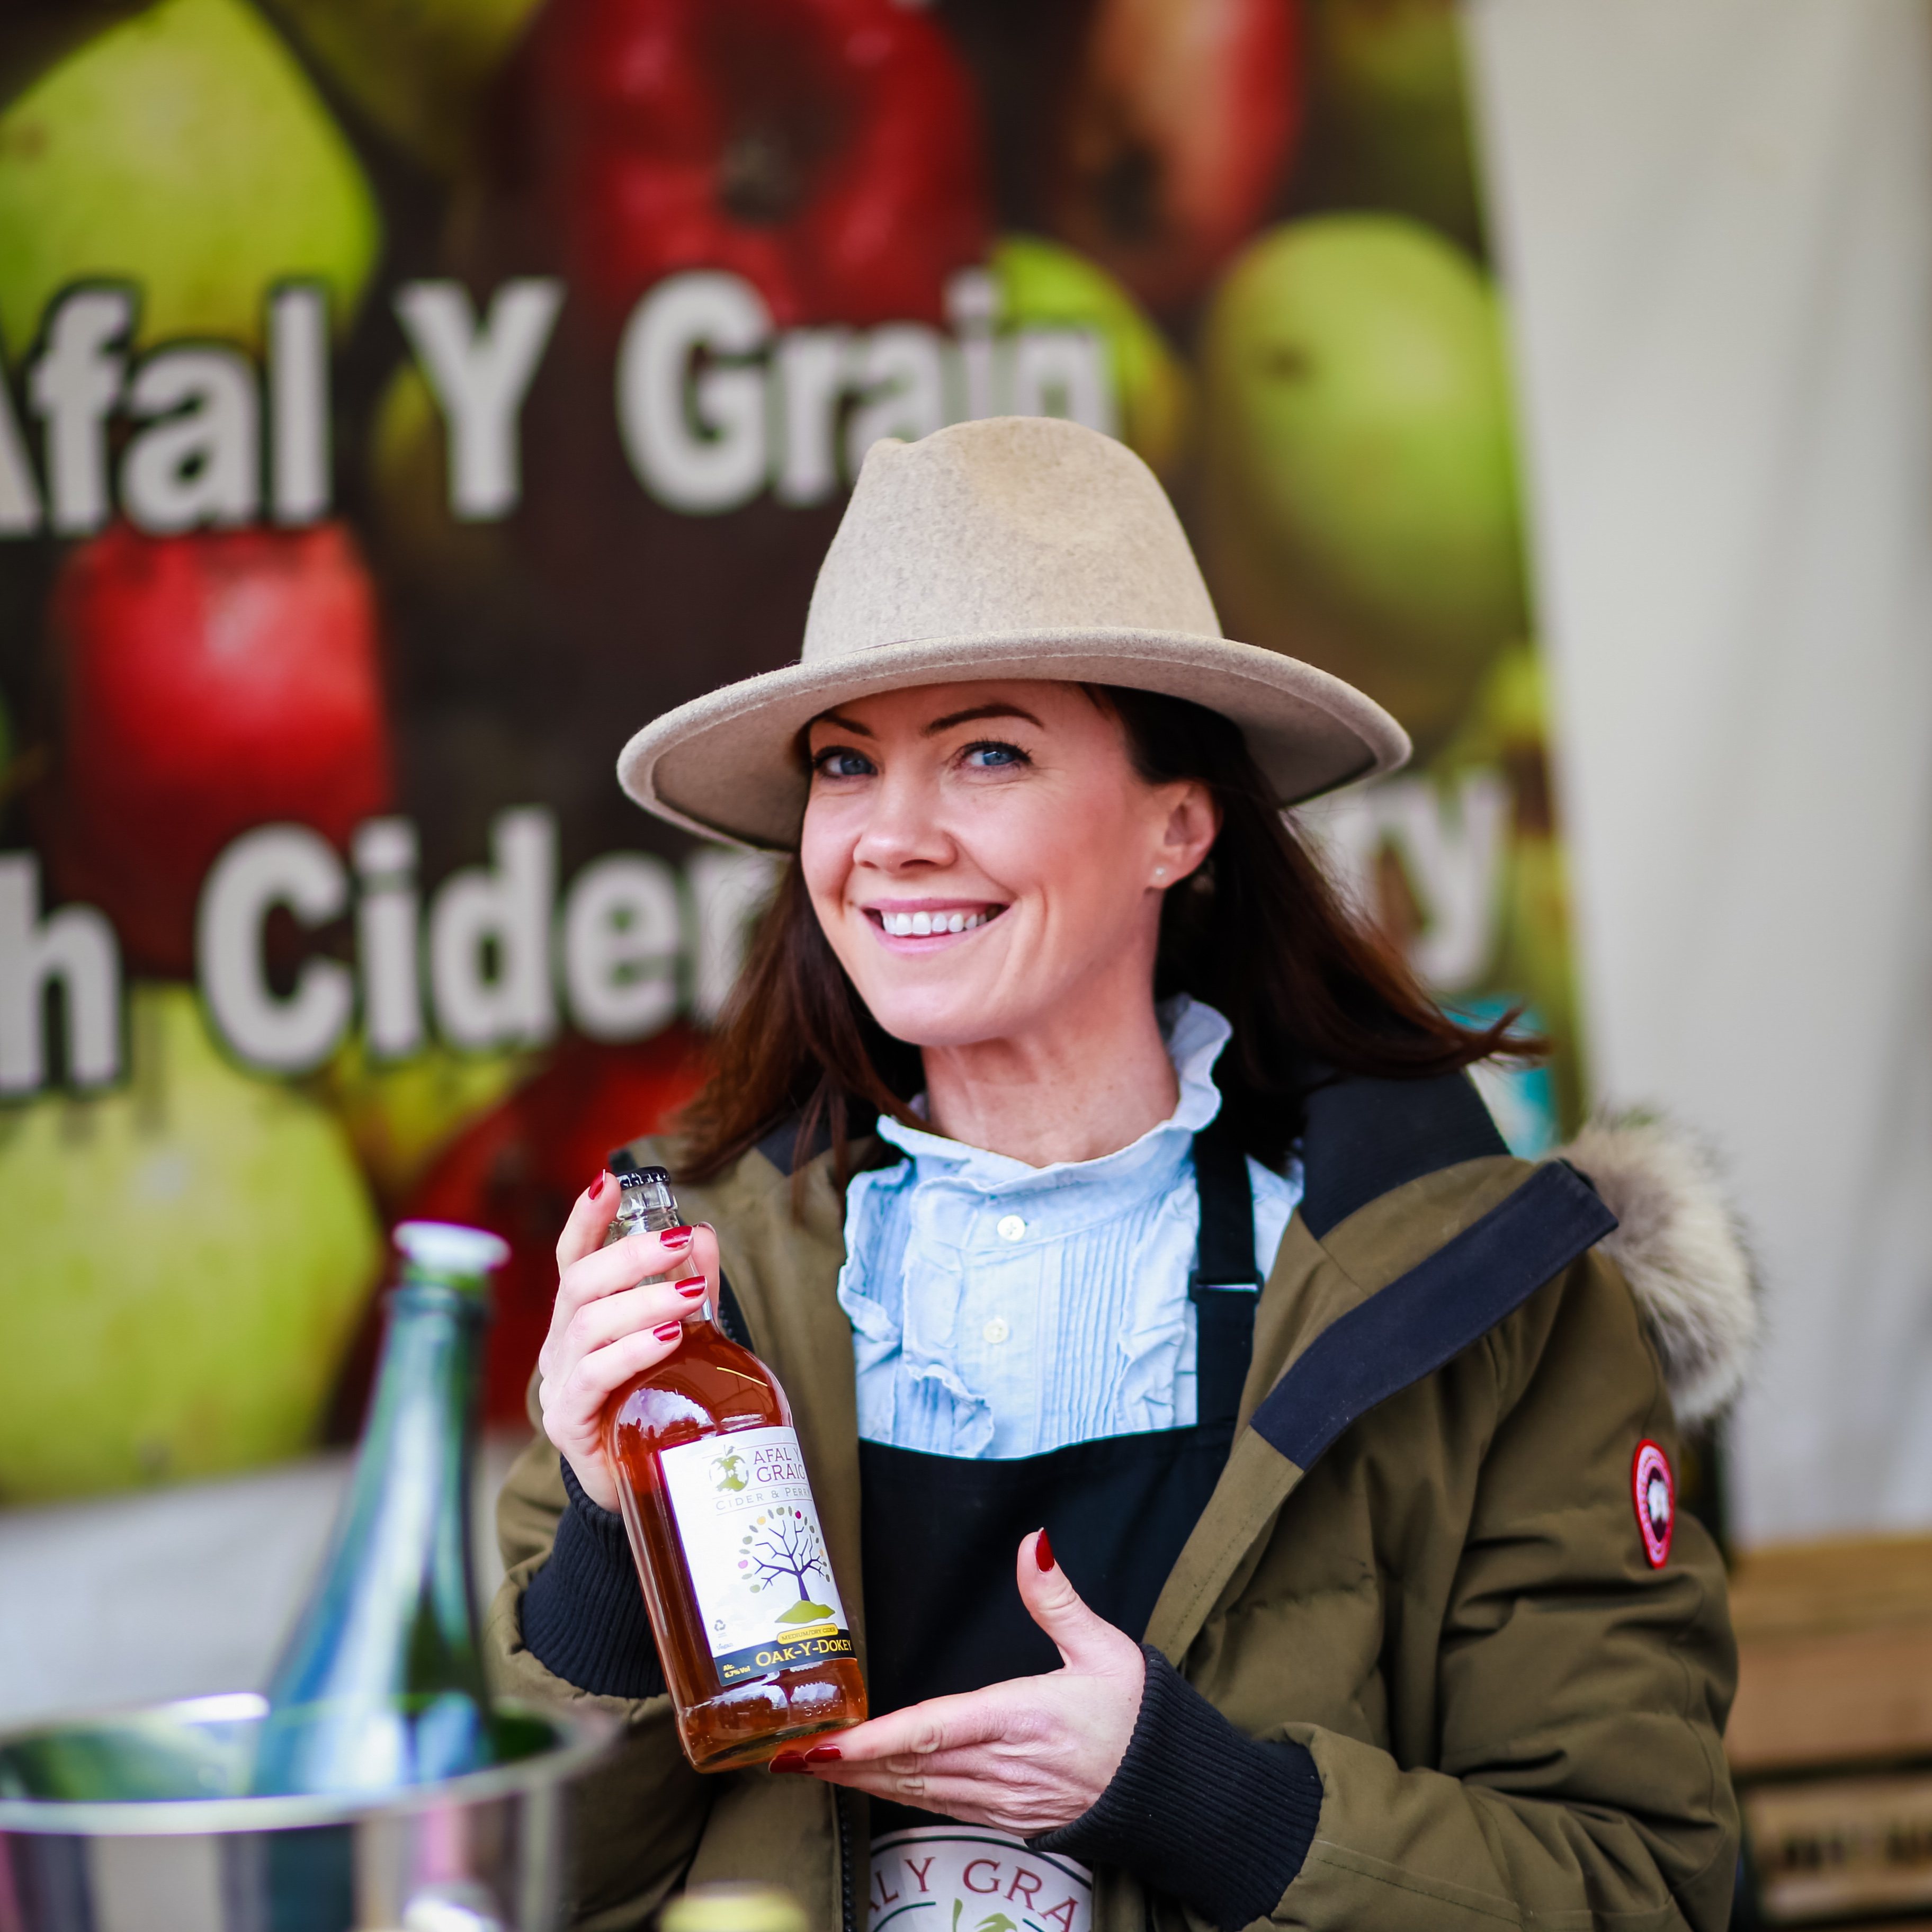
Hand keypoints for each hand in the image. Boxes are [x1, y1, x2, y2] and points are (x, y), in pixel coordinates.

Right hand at [539, 1172, 720, 1512]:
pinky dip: (632, 1350)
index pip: (573, 1259)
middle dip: (630, 1254)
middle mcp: (560, 1345)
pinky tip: (667, 1337)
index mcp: (579, 1319)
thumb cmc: (654, 1402)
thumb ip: (687, 1285)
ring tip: (691, 1294)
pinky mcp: (568, 1422)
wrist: (642, 1484)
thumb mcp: (675, 1337)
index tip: (609, 1181)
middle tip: (682, 1240)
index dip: (586, 1218)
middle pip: (580, 1283)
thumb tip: (705, 1235)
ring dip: (643, 1300)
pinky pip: (594, 1376)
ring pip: (588, 1325)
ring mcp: (558, 1384)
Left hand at [777, 1531, 1145, 1837]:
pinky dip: (896, 1795)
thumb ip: (1057, 1599)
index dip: (873, 1739)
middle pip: (907, 1766)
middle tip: (786, 1758)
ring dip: (861, 1781)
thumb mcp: (1105, 1649)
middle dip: (844, 1763)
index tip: (825, 1742)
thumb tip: (1032, 1544)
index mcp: (1021, 1719)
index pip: (931, 1730)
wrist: (1171, 1791)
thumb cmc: (1138, 1719)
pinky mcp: (1007, 1815)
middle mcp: (1003, 1765)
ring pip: (916, 1790)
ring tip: (811, 1769)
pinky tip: (869, 1784)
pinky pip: (939, 1805)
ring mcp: (1002, 1797)